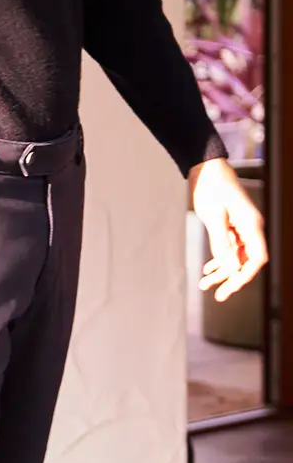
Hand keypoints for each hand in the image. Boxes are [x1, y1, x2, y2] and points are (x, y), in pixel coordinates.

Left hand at [191, 157, 266, 302]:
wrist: (206, 166)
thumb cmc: (211, 187)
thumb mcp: (214, 216)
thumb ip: (222, 243)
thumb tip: (230, 268)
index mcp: (252, 224)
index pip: (257, 258)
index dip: (245, 275)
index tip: (231, 287)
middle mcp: (251, 227)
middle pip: (246, 261)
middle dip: (232, 279)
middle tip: (218, 296)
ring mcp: (242, 227)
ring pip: (236, 256)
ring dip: (222, 271)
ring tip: (204, 285)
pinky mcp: (232, 225)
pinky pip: (229, 248)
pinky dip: (219, 259)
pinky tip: (207, 270)